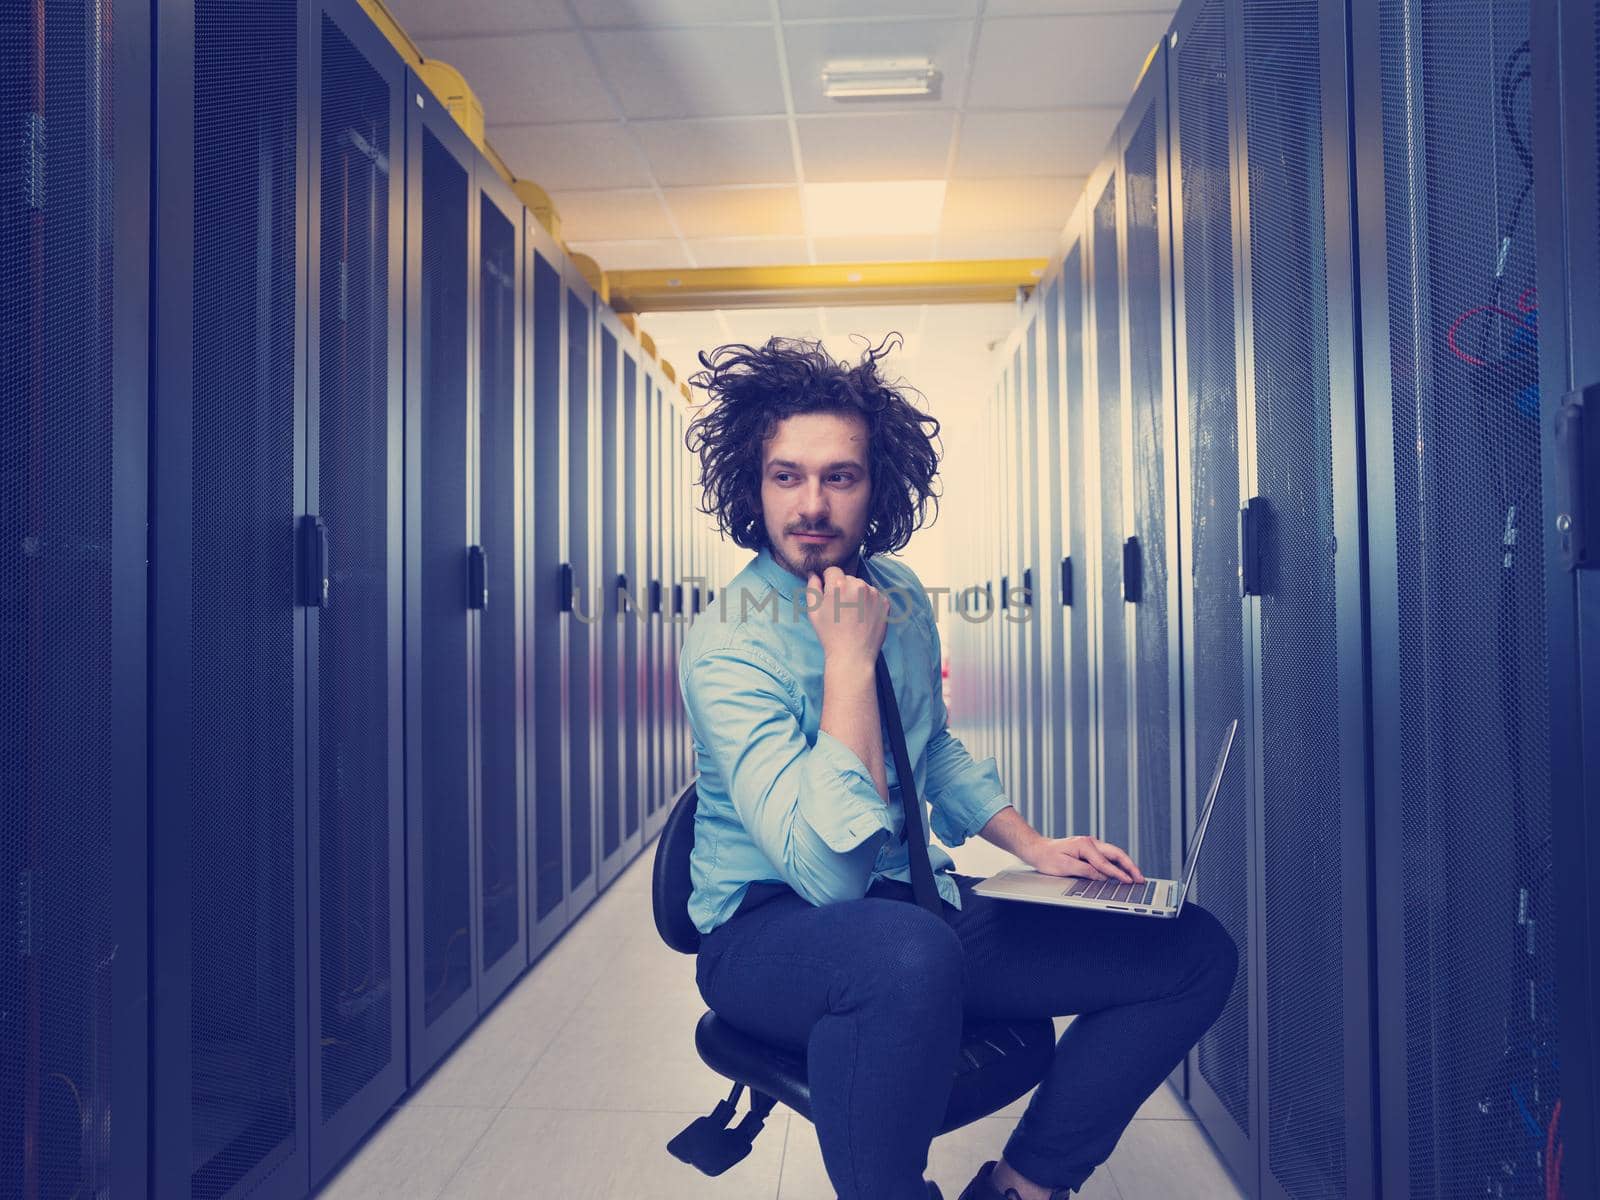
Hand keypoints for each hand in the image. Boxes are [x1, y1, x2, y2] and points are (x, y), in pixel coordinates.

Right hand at [806, 565, 888, 666]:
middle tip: (841, 609)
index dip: (829, 583)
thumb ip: (812, 588)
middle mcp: (859, 585)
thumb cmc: (830, 635)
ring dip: (857, 595)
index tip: (830, 596)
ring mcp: (874, 594)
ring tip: (853, 615)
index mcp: (839, 585)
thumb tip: (814, 574)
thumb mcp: (814, 612)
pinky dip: (869, 603)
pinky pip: (874, 596)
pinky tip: (863, 617)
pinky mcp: (885, 603)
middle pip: (848, 578)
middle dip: (843, 589)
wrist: (853, 655)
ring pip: (862, 586)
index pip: (833, 571)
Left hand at [1023, 835, 1143, 884]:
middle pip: (1116, 853)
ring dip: (1126, 864)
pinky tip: (1123, 871)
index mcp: (1085, 845)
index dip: (1118, 874)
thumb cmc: (1047, 857)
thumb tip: (1103, 877)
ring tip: (1136, 876)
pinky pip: (1108, 856)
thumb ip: (1085, 871)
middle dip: (1130, 866)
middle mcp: (1091, 842)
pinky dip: (1118, 863)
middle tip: (1140, 878)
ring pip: (1114, 854)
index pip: (1105, 863)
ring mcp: (1091, 844)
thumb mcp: (1065, 867)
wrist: (1038, 850)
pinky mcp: (1090, 849)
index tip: (1129, 882)